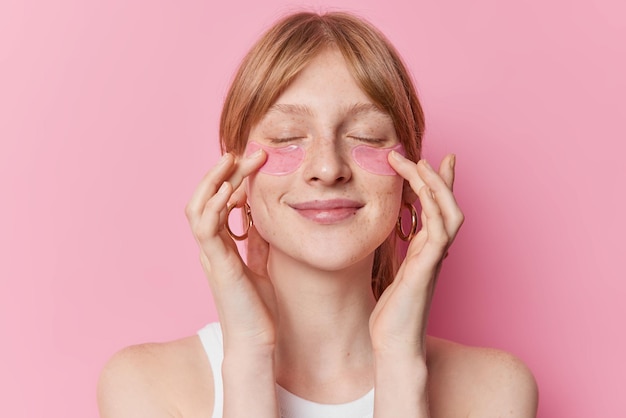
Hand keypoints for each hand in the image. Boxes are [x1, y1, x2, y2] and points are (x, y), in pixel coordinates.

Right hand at [185, 150, 277, 350]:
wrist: (256, 340)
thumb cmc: (258, 307)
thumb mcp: (261, 263)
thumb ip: (257, 239)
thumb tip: (263, 214)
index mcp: (221, 246)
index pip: (219, 203)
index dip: (231, 179)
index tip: (252, 161)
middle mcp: (211, 247)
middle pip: (207, 198)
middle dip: (224, 172)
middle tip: (247, 152)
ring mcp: (211, 255)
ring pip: (199, 207)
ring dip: (214, 180)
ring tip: (232, 159)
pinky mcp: (217, 264)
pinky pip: (206, 228)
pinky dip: (215, 205)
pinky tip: (230, 189)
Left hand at [369, 153, 463, 357]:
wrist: (395, 345)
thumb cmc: (393, 316)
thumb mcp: (395, 276)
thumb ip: (401, 257)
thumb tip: (397, 241)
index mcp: (425, 252)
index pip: (436, 210)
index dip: (437, 185)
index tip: (428, 160)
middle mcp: (434, 253)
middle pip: (447, 206)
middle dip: (437, 178)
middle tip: (422, 155)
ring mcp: (433, 261)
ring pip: (447, 214)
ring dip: (436, 187)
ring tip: (421, 164)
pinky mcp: (425, 270)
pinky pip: (438, 234)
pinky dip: (434, 210)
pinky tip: (423, 194)